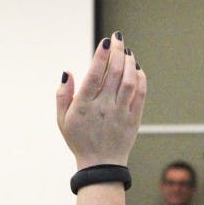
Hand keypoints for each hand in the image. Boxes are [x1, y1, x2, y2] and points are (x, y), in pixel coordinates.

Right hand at [57, 33, 145, 169]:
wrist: (101, 165)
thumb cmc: (79, 140)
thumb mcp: (62, 120)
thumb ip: (62, 95)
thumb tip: (68, 72)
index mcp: (84, 106)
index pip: (94, 75)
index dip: (101, 56)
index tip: (106, 42)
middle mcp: (104, 107)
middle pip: (114, 72)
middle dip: (118, 51)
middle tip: (118, 38)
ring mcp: (121, 112)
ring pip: (129, 80)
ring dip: (130, 62)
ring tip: (127, 51)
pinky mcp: (134, 118)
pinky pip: (141, 94)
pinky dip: (141, 78)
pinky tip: (136, 68)